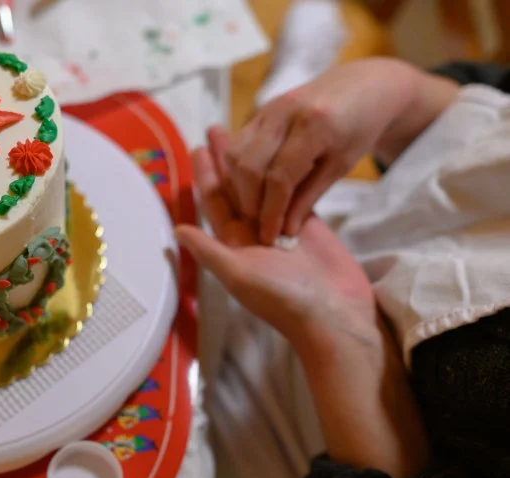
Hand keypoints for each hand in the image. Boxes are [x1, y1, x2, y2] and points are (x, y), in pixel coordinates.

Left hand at [179, 131, 428, 477]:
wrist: (334, 314)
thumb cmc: (284, 299)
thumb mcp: (241, 274)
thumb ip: (210, 251)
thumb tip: (178, 229)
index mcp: (232, 246)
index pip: (214, 203)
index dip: (205, 174)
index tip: (197, 146)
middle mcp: (252, 235)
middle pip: (235, 189)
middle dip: (226, 160)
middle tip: (217, 128)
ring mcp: (279, 227)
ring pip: (262, 187)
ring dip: (254, 161)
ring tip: (250, 132)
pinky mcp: (306, 224)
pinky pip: (291, 192)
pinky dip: (284, 173)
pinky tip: (281, 153)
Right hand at [223, 58, 423, 244]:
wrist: (363, 85)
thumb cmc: (359, 128)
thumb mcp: (341, 165)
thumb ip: (309, 196)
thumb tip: (284, 230)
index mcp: (314, 125)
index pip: (279, 178)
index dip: (271, 212)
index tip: (270, 236)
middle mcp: (284, 113)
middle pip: (248, 167)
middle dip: (249, 203)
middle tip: (259, 225)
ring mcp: (267, 109)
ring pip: (234, 156)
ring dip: (238, 188)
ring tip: (254, 208)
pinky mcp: (258, 112)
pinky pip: (236, 146)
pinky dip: (237, 172)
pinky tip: (250, 189)